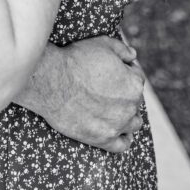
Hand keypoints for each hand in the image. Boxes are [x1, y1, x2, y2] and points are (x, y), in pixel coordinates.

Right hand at [22, 37, 144, 152]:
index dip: (125, 71)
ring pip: (133, 123)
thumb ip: (122, 49)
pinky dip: (123, 139)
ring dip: (127, 116)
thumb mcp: (102, 44)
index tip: (113, 70)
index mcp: (133, 84)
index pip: (137, 77)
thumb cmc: (76, 59)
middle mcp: (130, 107)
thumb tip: (133, 56)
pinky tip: (117, 132)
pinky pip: (122, 145)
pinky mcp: (102, 139)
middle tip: (107, 87)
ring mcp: (117, 125)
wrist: (52, 80)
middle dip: (125, 93)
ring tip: (114, 109)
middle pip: (135, 101)